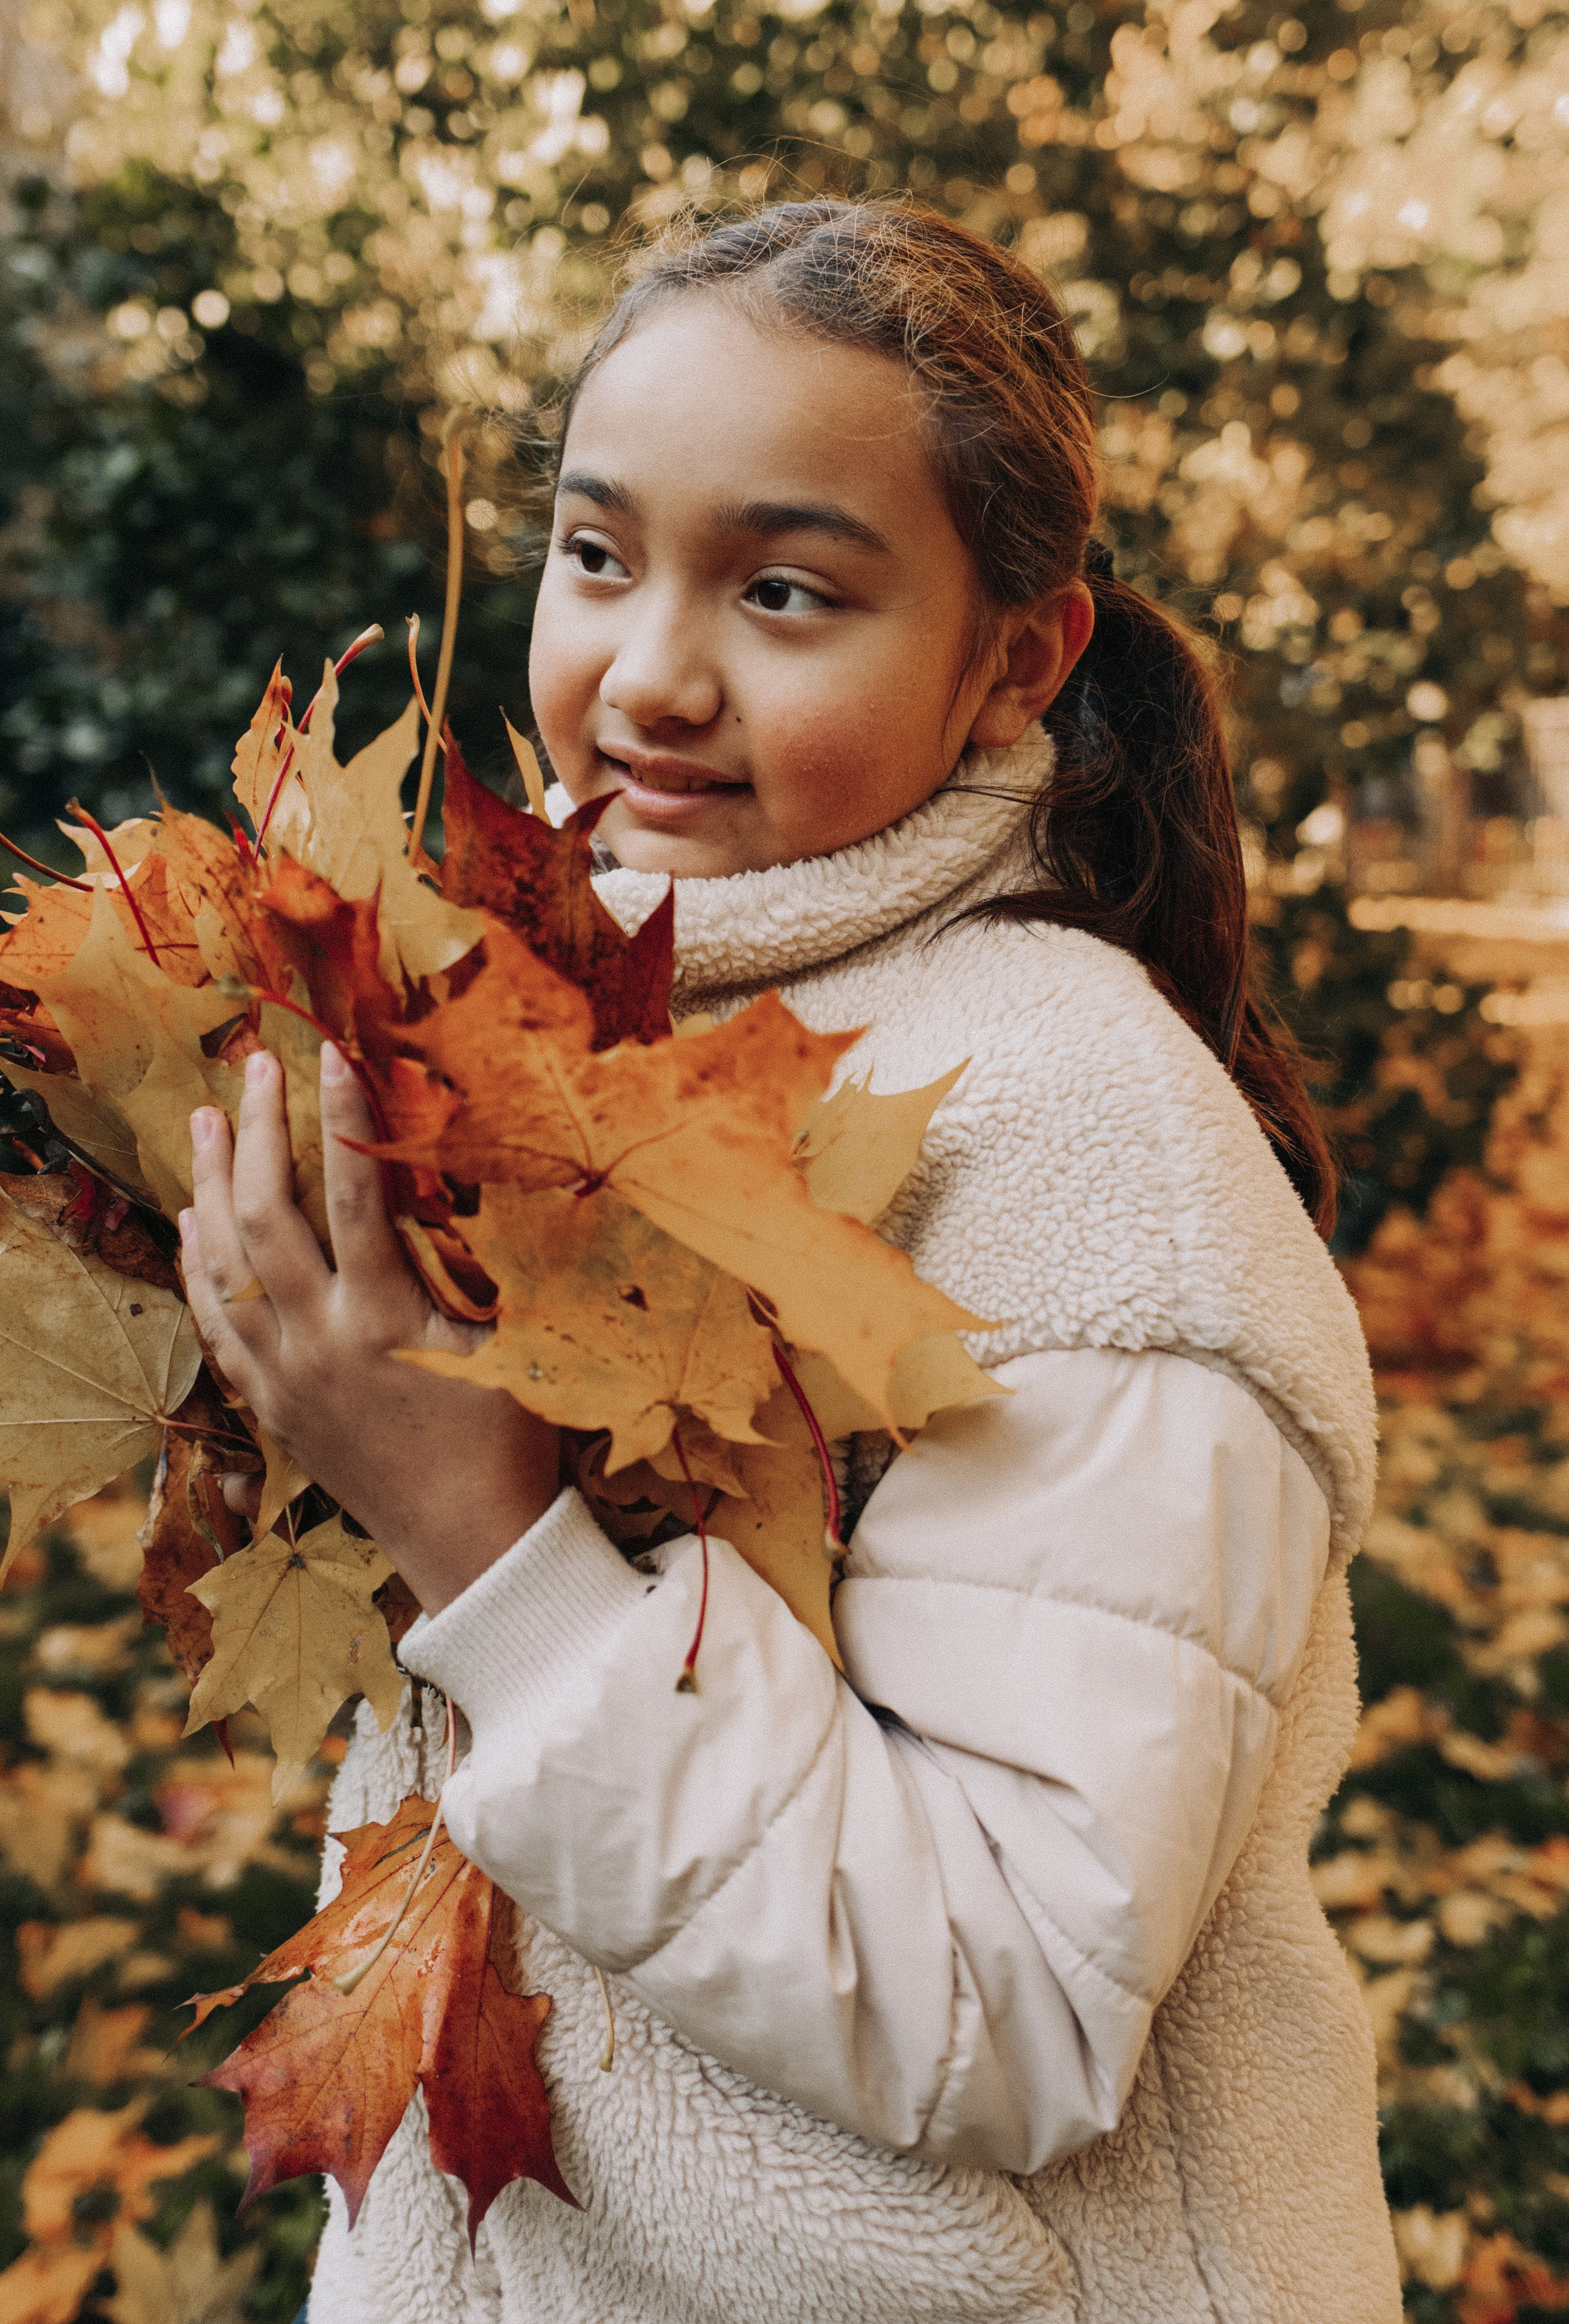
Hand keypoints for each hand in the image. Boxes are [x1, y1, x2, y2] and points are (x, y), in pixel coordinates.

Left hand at [181, 1043, 559, 1612]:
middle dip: (256, 1133)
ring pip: (222, 1265)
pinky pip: (213, 1323)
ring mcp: (285, 1376)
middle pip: (264, 1218)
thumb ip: (502, 1261)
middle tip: (254, 1067)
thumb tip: (517, 1175)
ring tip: (203, 1120)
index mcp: (387, 1321)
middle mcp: (321, 1343)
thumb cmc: (511, 1439)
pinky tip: (191, 1223)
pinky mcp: (271, 1403)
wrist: (470, 1543)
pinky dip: (196, 1265)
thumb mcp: (520, 1344)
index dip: (342, 1118)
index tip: (334, 1053)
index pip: (353, 1195)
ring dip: (209, 1185)